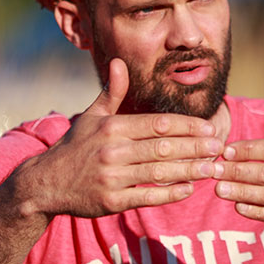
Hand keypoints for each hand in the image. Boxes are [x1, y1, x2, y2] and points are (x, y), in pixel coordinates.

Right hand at [22, 58, 223, 217]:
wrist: (45, 184)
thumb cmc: (75, 147)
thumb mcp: (91, 117)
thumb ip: (112, 92)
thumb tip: (118, 61)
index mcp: (112, 127)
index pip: (158, 124)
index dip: (187, 126)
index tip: (209, 128)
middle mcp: (112, 151)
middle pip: (163, 147)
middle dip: (195, 147)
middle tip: (219, 146)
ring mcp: (111, 178)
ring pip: (159, 172)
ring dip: (189, 170)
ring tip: (212, 168)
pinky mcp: (110, 202)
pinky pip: (147, 197)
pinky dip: (170, 194)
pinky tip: (189, 189)